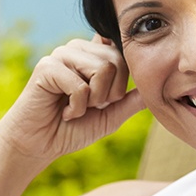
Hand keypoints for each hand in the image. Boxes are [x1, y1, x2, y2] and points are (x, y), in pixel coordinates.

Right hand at [0, 34, 145, 166]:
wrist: (39, 145)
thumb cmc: (71, 129)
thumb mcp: (110, 116)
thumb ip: (131, 100)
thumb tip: (156, 87)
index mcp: (92, 56)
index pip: (122, 49)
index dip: (124, 76)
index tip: (111, 99)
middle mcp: (78, 49)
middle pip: (117, 60)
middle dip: (111, 93)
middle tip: (91, 107)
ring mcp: (61, 55)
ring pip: (103, 68)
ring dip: (94, 100)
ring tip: (77, 108)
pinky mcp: (47, 67)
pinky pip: (80, 85)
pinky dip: (77, 107)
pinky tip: (64, 112)